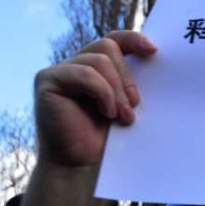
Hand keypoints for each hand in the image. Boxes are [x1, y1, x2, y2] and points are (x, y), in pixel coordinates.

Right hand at [19, 31, 156, 205]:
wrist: (83, 166)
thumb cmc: (107, 140)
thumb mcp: (126, 106)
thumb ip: (132, 84)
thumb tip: (156, 61)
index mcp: (96, 67)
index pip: (114, 40)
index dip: (133, 39)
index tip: (154, 51)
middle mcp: (76, 64)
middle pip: (108, 47)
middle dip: (127, 77)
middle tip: (135, 106)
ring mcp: (60, 71)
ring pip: (99, 61)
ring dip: (117, 90)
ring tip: (122, 116)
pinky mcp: (47, 80)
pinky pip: (84, 74)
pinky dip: (102, 93)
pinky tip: (107, 113)